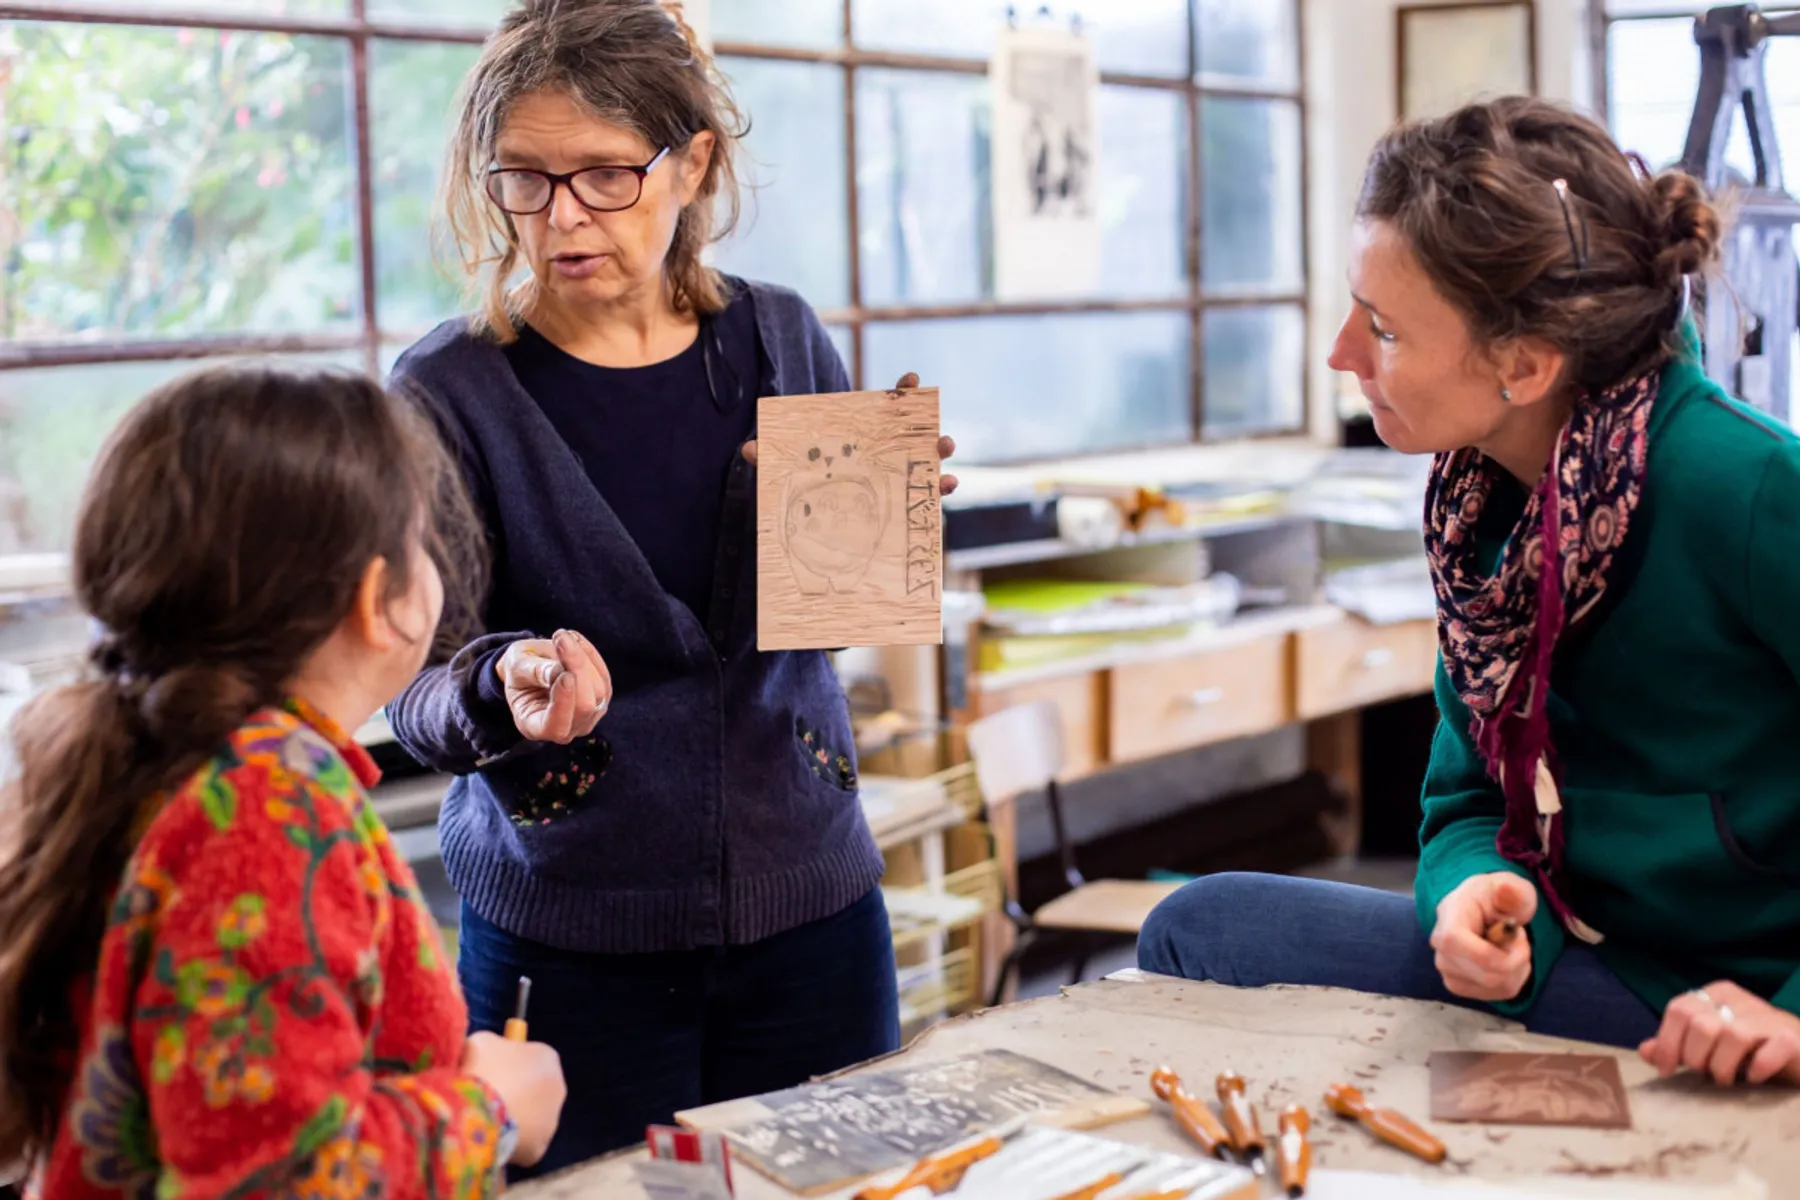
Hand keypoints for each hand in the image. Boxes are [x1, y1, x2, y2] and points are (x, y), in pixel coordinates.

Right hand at [461, 1031, 566, 1165]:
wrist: (476, 1111)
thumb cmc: (481, 1068)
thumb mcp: (482, 1042)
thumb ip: (493, 1047)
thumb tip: (490, 1055)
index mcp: (547, 1057)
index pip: (532, 1057)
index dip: (510, 1064)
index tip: (489, 1070)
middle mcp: (558, 1087)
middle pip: (535, 1088)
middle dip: (515, 1092)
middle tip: (485, 1097)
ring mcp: (551, 1120)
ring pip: (530, 1118)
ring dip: (512, 1118)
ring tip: (482, 1120)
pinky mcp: (538, 1148)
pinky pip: (521, 1143)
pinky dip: (507, 1142)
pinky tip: (488, 1140)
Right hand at [496, 630, 610, 743]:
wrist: (529, 666)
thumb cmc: (518, 670)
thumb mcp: (516, 667)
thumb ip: (535, 671)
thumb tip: (558, 671)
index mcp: (535, 727)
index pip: (556, 727)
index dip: (564, 703)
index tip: (565, 674)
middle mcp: (566, 729)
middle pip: (585, 705)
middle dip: (577, 668)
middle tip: (560, 637)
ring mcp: (587, 716)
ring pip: (599, 689)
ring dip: (582, 657)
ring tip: (562, 636)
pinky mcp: (601, 698)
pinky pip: (603, 675)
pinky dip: (590, 654)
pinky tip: (574, 640)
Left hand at [741, 373, 958, 495]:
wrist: (811, 511)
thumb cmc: (805, 477)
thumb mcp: (787, 463)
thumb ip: (771, 454)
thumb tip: (748, 448)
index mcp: (864, 435)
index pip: (889, 408)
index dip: (903, 392)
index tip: (912, 379)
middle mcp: (887, 454)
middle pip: (917, 438)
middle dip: (933, 436)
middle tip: (942, 440)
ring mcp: (897, 479)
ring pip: (928, 467)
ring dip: (941, 461)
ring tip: (946, 460)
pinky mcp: (900, 504)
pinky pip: (924, 498)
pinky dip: (938, 492)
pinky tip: (945, 489)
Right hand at [1429, 872, 1536, 1001]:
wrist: (1481, 910)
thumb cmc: (1496, 897)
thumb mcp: (1512, 888)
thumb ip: (1513, 892)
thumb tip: (1505, 891)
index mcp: (1448, 916)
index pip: (1457, 944)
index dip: (1496, 952)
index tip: (1520, 938)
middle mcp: (1440, 947)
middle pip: (1484, 974)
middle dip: (1516, 960)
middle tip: (1520, 939)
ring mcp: (1446, 969)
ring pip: (1493, 986)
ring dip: (1516, 970)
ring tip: (1511, 948)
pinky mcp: (1456, 985)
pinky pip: (1494, 995)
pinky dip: (1511, 981)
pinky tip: (1506, 963)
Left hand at [1639, 981, 1799, 1085]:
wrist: (1798, 1052)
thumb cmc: (1748, 1048)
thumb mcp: (1709, 1044)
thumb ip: (1677, 1045)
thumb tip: (1646, 1051)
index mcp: (1715, 994)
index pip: (1678, 1010)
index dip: (1667, 1043)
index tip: (1666, 1071)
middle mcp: (1740, 1000)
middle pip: (1700, 1025)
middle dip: (1695, 1058)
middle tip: (1703, 1074)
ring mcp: (1767, 1017)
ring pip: (1731, 1037)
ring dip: (1722, 1067)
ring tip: (1725, 1080)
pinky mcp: (1791, 1038)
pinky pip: (1768, 1052)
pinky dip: (1756, 1069)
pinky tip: (1753, 1078)